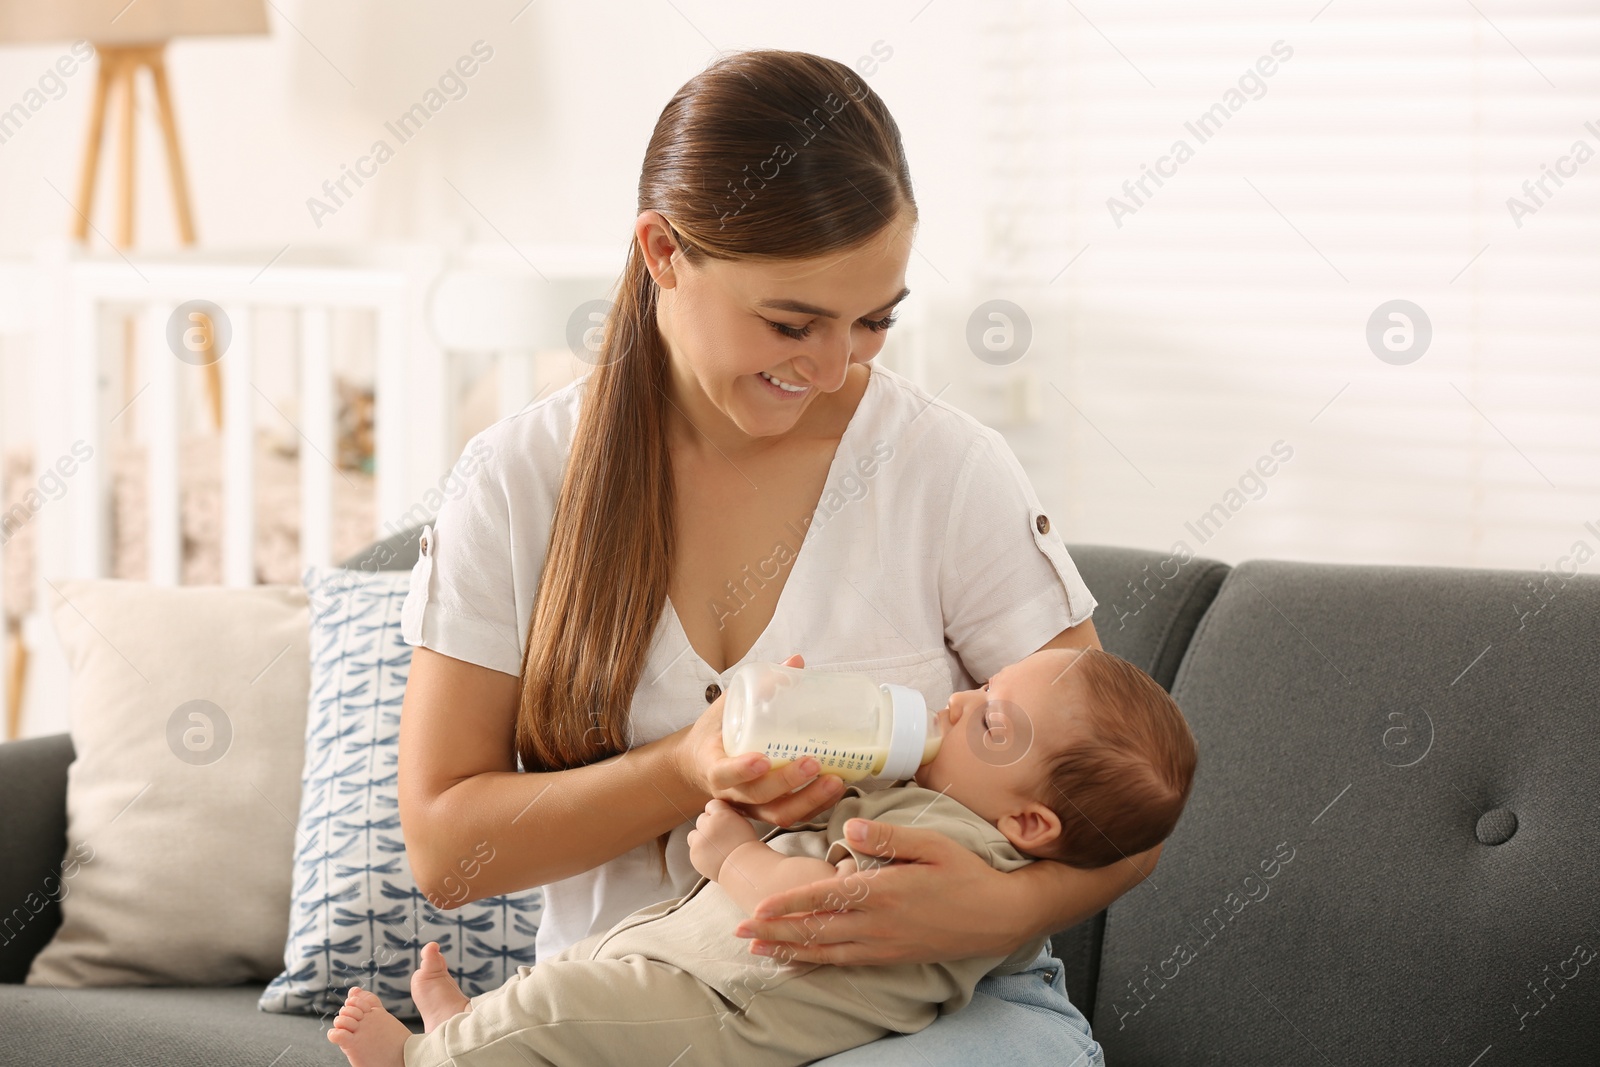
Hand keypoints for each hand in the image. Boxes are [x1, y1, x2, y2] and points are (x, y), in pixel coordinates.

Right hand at [674, 653, 847, 826]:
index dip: (741, 770)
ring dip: (809, 801)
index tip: (763, 760)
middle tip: (814, 763)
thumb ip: (757, 687)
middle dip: (788, 782)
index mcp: (713, 766)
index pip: (723, 774)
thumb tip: (795, 660)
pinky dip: (815, 807)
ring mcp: (750, 807)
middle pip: (758, 796)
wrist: (699, 765)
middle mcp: (731, 793)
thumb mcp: (726, 707)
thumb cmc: (715, 734)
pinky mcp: (766, 812)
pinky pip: (791, 817)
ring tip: (836, 781)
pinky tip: (835, 791)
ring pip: (778, 814)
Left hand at [687, 799, 759, 880]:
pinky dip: (701, 853)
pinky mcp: (695, 854)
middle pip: (701, 819)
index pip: (712, 805)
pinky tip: (713, 858)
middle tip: (719, 837)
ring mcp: (699, 840)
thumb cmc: (747, 847)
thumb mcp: (742, 824)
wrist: (744, 868)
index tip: (721, 821)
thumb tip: (722, 814)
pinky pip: (694, 849)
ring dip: (700, 839)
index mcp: (722, 815)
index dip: (716, 812)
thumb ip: (728, 816)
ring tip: (714, 848)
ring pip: (693, 834)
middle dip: (708, 826)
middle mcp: (708, 825)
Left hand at [731, 818, 1031, 965]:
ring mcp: (883, 944)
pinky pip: (845, 962)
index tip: (756, 906)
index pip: (824, 898)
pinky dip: (817, 962)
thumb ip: (887, 837)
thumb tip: (847, 827)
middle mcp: (877, 923)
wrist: (998, 915)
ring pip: (825, 950)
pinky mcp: (891, 956)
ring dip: (789, 950)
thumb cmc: (965, 872)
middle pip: (816, 930)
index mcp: (883, 891)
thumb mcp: (930, 843)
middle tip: (740, 928)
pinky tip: (801, 960)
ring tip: (758, 948)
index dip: (787, 904)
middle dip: (775, 930)